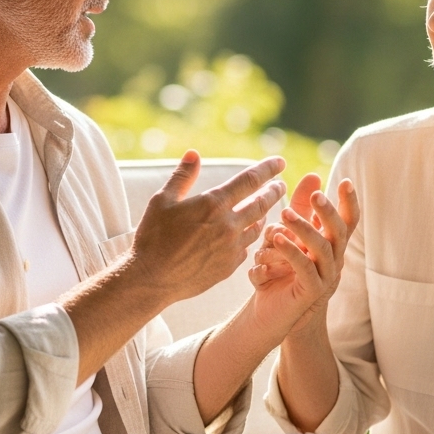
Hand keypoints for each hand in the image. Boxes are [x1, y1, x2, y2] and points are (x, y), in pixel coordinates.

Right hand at [132, 151, 285, 304]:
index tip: (280, 162)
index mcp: (213, 204)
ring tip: (264, 208)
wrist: (152, 279)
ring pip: (257, 227)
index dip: (268, 169)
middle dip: (274, 191)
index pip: (250, 180)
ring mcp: (231, 247)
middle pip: (261, 203)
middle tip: (281, 184)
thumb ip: (182, 176)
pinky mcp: (229, 266)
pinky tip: (246, 234)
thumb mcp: (162, 200)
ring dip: (263, 215)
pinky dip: (248, 237)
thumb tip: (194, 154)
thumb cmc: (152, 237)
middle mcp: (228, 225)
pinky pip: (246, 248)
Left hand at [248, 173, 359, 337]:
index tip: (346, 181)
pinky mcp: (312, 292)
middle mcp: (334, 260)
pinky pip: (306, 269)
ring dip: (304, 230)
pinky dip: (292, 252)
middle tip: (315, 197)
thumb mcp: (292, 235)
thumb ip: (302, 208)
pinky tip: (277, 239)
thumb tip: (314, 176)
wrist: (273, 313)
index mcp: (332, 245)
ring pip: (322, 249)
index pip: (348, 221)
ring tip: (285, 215)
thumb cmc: (283, 271)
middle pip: (339, 233)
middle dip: (328, 212)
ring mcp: (326, 277)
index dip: (350, 203)